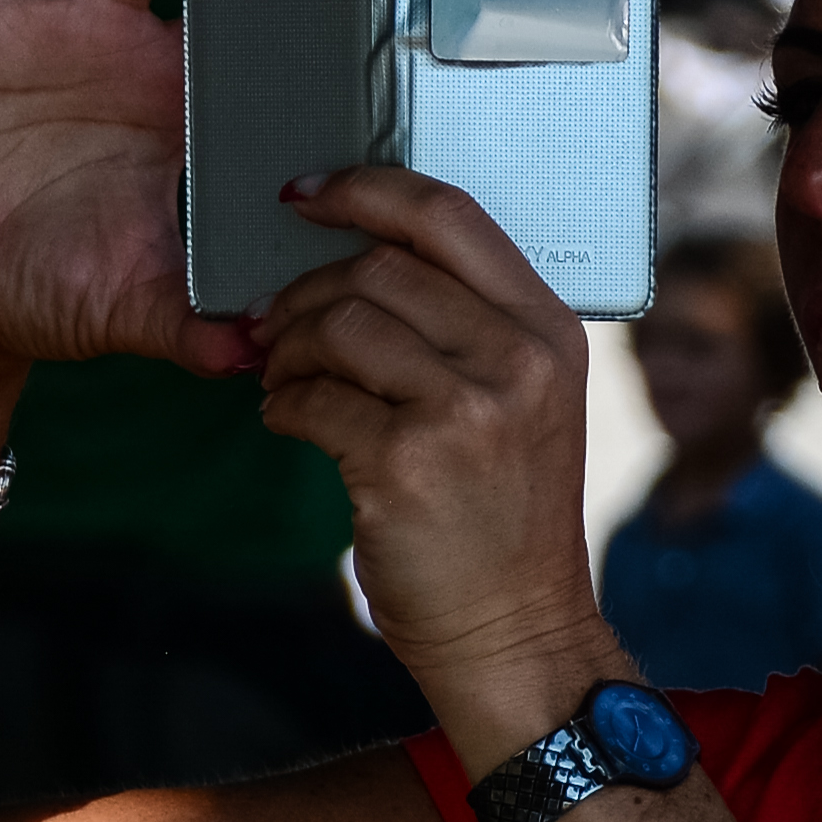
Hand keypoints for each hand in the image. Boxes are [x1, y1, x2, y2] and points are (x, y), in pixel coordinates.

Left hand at [251, 169, 621, 727]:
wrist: (516, 632)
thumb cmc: (504, 517)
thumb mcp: (524, 404)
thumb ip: (469, 328)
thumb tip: (357, 261)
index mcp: (548, 330)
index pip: (449, 216)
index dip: (365, 189)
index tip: (303, 193)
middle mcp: (515, 361)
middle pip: (378, 268)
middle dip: (306, 291)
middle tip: (273, 326)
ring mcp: (462, 413)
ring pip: (337, 325)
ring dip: (287, 349)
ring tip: (281, 381)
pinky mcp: (403, 466)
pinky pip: (310, 402)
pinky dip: (281, 407)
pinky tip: (286, 423)